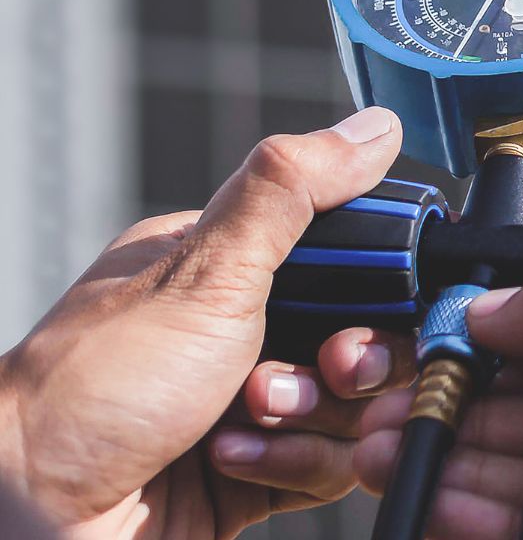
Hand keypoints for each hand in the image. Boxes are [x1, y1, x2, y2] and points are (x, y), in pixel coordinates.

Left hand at [0, 107, 415, 537]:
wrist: (32, 514)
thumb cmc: (94, 389)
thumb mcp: (206, 272)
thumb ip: (294, 192)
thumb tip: (373, 128)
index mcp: (230, 266)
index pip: (354, 259)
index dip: (381, 288)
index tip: (370, 309)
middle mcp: (245, 331)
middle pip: (368, 337)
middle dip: (350, 364)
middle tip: (324, 370)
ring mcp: (253, 404)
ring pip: (357, 407)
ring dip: (312, 420)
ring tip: (248, 422)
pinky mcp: (259, 472)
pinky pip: (331, 465)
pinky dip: (293, 466)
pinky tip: (232, 462)